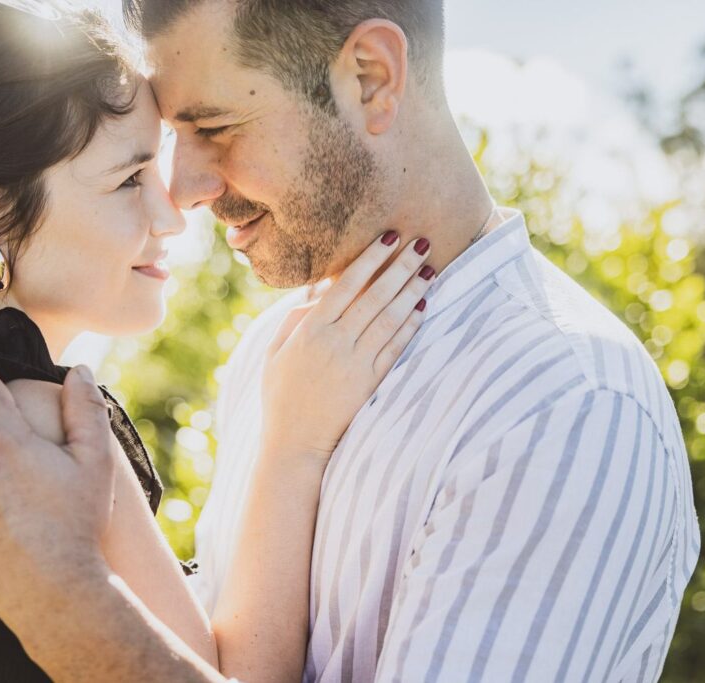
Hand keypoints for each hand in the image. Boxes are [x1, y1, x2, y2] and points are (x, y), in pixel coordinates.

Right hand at [260, 231, 433, 460]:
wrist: (295, 444)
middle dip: (399, 268)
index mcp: (309, 331)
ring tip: (430, 270)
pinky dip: (409, 327)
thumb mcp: (274, 354)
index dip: (370, 259)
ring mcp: (355, 364)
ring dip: (412, 293)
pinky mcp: (370, 384)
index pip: (345, 285)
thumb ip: (294, 320)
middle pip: (374, 297)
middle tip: (421, 244)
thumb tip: (319, 293)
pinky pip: (394, 349)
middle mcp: (335, 343)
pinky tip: (422, 308)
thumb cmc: (280, 396)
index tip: (388, 237)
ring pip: (389, 320)